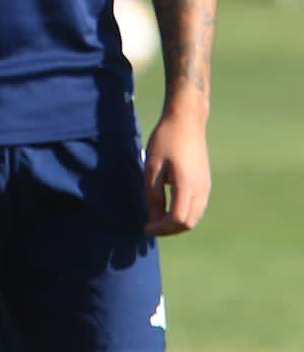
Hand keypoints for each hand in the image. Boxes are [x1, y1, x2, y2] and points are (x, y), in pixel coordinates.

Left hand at [143, 106, 209, 236]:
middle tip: (150, 227)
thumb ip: (153, 194)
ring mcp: (206, 187)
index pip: (178, 219)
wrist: (187, 122)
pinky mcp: (206, 183)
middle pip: (189, 223)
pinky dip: (184, 215)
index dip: (161, 228)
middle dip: (168, 230)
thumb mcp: (152, 167)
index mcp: (188, 186)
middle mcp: (202, 190)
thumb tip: (154, 218)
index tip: (144, 227)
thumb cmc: (165, 141)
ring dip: (177, 224)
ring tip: (157, 220)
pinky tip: (169, 210)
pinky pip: (197, 208)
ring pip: (195, 217)